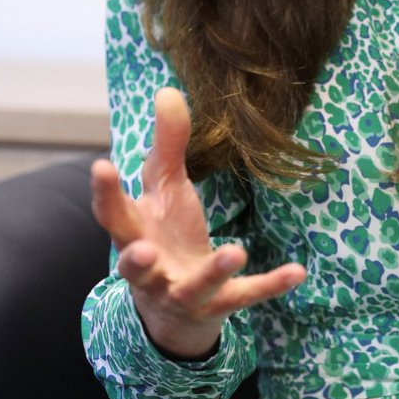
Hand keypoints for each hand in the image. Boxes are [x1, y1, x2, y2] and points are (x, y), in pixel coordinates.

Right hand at [90, 87, 305, 358]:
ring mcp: (184, 292)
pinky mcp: (219, 305)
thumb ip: (167, 144)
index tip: (102, 165)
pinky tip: (297, 272)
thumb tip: (167, 91)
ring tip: (236, 251)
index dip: (105, 192)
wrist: (177, 308)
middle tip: (143, 250)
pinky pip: (244, 296)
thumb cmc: (165, 233)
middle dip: (136, 261)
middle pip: (135, 267)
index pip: (112, 215)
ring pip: (194, 286)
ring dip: (213, 270)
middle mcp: (151, 269)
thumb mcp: (165, 188)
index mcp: (136, 233)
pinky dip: (270, 285)